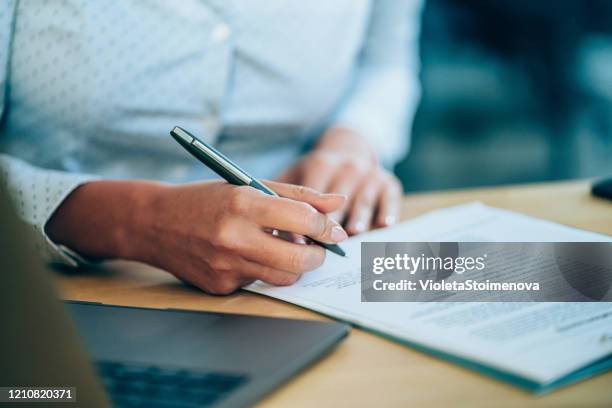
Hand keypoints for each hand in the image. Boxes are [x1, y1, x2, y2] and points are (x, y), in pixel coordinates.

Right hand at [46, 180, 347, 293]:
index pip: (303, 220)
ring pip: (283, 278)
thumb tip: (338, 204)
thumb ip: (297, 196)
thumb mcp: (249, 186)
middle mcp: (234, 238)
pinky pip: (257, 283)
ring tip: (284, 249)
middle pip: (299, 260)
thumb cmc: (206, 199)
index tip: (335, 231)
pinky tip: (246, 256)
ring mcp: (226, 266)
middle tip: (318, 248)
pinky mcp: (219, 287)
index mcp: (243, 204)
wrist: (154, 223)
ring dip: (293, 266)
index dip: (327, 227)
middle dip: (318, 256)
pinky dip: (261, 270)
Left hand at [278, 126, 401, 234]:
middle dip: (331, 223)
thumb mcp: (296, 174)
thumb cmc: (315, 172)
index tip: (299, 239)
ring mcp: (369, 174)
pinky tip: (384, 224)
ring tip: (354, 232)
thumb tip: (275, 233)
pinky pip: (390, 197)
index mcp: (321, 164)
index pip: (313, 194)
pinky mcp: (388, 182)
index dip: (306, 218)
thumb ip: (284, 200)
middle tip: (325, 244)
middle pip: (340, 200)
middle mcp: (347, 167)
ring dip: (359, 216)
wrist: (349, 149)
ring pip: (364, 199)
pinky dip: (389, 210)